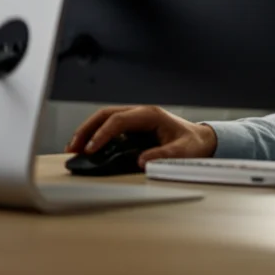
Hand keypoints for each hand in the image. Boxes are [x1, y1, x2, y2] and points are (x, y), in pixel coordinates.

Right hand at [65, 105, 217, 165]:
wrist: (201, 139)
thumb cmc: (193, 143)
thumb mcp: (183, 151)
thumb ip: (164, 155)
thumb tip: (141, 161)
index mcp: (151, 115)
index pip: (119, 120)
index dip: (102, 134)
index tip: (91, 150)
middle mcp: (141, 113)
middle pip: (106, 114)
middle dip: (86, 130)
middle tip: (73, 148)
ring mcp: (136, 118)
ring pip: (104, 118)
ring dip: (87, 131)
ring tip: (73, 149)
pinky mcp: (133, 126)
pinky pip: (110, 126)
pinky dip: (96, 134)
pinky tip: (87, 147)